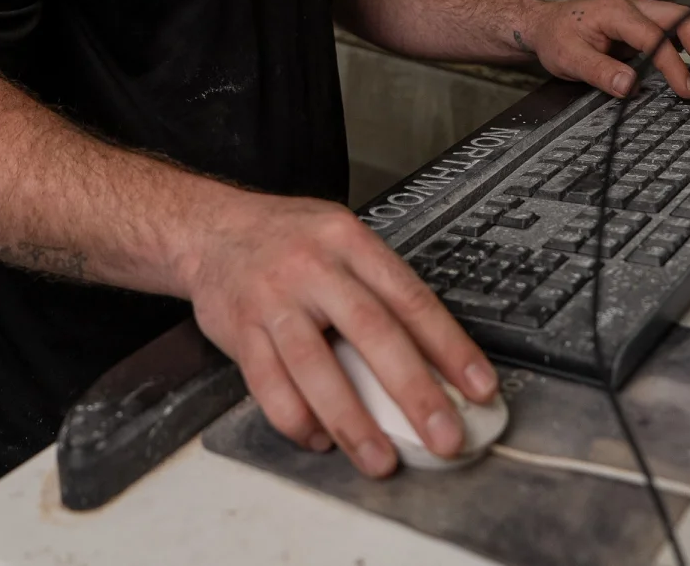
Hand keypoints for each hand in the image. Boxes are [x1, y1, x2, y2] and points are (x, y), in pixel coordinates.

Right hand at [178, 189, 499, 476]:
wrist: (210, 229)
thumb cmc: (287, 239)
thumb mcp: (339, 238)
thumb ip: (378, 288)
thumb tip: (435, 359)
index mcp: (347, 240)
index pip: (409, 297)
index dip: (449, 346)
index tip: (479, 388)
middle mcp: (311, 266)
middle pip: (370, 331)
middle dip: (413, 391)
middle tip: (444, 436)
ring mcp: (272, 299)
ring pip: (316, 367)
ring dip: (352, 421)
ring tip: (381, 460)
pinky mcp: (240, 331)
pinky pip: (268, 386)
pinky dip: (297, 421)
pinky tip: (319, 439)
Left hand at [515, 0, 689, 99]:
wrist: (543, 24)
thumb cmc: (554, 35)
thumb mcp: (568, 58)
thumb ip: (600, 72)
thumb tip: (630, 86)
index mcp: (615, 12)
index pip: (655, 36)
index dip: (674, 65)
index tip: (685, 89)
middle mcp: (633, 7)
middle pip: (683, 18)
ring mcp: (641, 15)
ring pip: (684, 22)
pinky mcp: (643, 26)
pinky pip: (675, 33)